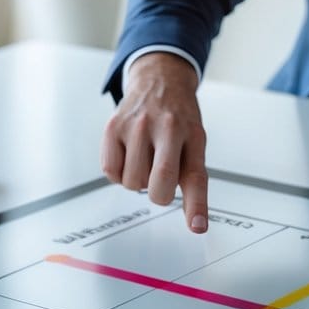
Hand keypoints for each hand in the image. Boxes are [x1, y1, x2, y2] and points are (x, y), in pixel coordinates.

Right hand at [101, 52, 208, 232]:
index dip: (196, 206)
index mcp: (194, 136)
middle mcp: (168, 128)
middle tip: (160, 179)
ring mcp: (138, 125)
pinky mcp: (113, 126)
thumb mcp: (195, 144)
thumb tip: (196, 223)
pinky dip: (118, 172)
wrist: (159, 81)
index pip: (196, 177)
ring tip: (144, 159)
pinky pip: (110, 170)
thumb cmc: (178, 119)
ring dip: (137, 180)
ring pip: (132, 182)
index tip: (198, 227)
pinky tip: (128, 154)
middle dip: (159, 194)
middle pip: (160, 184)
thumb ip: (193, 180)